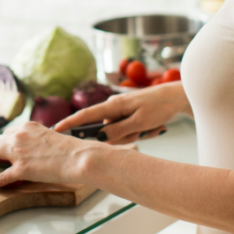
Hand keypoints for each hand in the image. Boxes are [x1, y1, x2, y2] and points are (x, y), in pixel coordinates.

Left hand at [0, 122, 93, 188]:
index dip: (2, 141)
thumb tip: (32, 147)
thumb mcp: (49, 136)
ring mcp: (18, 153)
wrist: (77, 158)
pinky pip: (2, 176)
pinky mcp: (20, 169)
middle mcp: (19, 136)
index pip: (8, 133)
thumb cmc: (70, 149)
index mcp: (27, 126)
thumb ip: (37, 139)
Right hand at [52, 82, 190, 144]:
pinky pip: (130, 129)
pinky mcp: (131, 113)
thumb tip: (99, 138)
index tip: (55, 130)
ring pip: (121, 132)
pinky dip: (142, 131)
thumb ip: (118, 131)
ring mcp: (122, 110)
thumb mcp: (139, 122)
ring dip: (137, 134)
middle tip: (144, 131)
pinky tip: (155, 126)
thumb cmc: (160, 106)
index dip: (69, 124)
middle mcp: (114, 106)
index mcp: (113, 105)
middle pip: (107, 130)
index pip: (86, 116)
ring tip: (153, 126)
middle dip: (124, 136)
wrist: (179, 96)